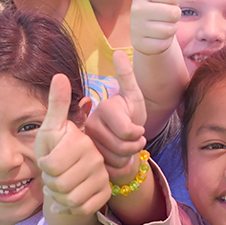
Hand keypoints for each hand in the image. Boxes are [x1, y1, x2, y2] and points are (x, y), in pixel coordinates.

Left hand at [34, 74, 108, 217]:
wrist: (68, 174)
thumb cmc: (55, 149)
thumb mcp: (51, 128)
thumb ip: (56, 104)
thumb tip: (59, 74)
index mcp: (82, 141)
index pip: (51, 165)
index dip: (44, 167)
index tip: (47, 160)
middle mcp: (97, 158)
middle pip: (59, 185)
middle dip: (50, 183)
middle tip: (53, 175)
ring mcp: (102, 177)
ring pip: (70, 200)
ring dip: (58, 197)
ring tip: (58, 186)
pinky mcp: (104, 194)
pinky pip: (80, 209)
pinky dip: (67, 208)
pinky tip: (65, 199)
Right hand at [86, 53, 148, 182]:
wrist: (121, 137)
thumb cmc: (131, 115)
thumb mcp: (134, 96)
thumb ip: (127, 77)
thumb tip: (119, 52)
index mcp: (103, 109)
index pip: (128, 132)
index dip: (138, 134)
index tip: (138, 129)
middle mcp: (90, 126)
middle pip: (123, 148)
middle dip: (135, 147)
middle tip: (135, 140)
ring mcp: (87, 145)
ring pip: (117, 161)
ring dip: (128, 158)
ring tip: (126, 148)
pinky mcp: (88, 162)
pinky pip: (111, 172)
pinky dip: (119, 169)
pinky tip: (117, 160)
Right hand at [129, 0, 180, 57]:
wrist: (149, 29)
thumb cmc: (160, 1)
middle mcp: (135, 7)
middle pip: (174, 13)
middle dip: (174, 15)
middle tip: (164, 13)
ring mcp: (136, 27)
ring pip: (170, 29)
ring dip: (170, 28)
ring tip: (160, 24)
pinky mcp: (140, 44)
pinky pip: (164, 42)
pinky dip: (164, 41)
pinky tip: (155, 36)